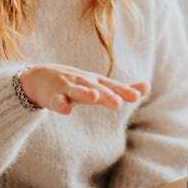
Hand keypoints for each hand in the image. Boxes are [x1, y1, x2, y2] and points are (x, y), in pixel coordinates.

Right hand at [18, 63, 148, 114]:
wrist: (40, 76)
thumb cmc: (76, 83)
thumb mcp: (100, 84)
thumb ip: (122, 88)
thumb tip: (148, 86)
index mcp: (97, 82)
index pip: (113, 86)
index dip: (124, 91)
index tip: (137, 96)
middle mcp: (84, 82)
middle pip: (98, 89)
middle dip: (108, 95)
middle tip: (118, 103)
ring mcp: (67, 87)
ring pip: (77, 91)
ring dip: (85, 93)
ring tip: (94, 97)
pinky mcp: (52, 95)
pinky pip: (56, 101)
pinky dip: (61, 104)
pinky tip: (66, 110)